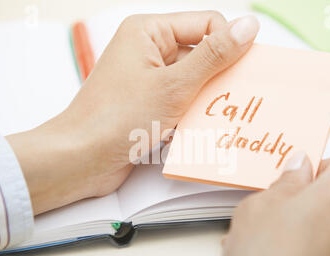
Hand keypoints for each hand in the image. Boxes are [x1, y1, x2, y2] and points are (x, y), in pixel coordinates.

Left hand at [6, 12, 259, 213]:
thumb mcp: (174, 85)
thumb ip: (213, 56)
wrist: (82, 159)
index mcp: (149, 32)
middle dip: (221, 75)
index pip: (207, 23)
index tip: (246, 70)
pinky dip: (195, 112)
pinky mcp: (150, 104)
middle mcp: (149, 51)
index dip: (229, 44)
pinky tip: (204, 127)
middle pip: (202, 52)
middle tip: (239, 97)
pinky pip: (183, 101)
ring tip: (221, 116)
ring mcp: (149, 79)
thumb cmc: (118, 118)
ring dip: (209, 98)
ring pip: (195, 80)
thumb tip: (248, 27)